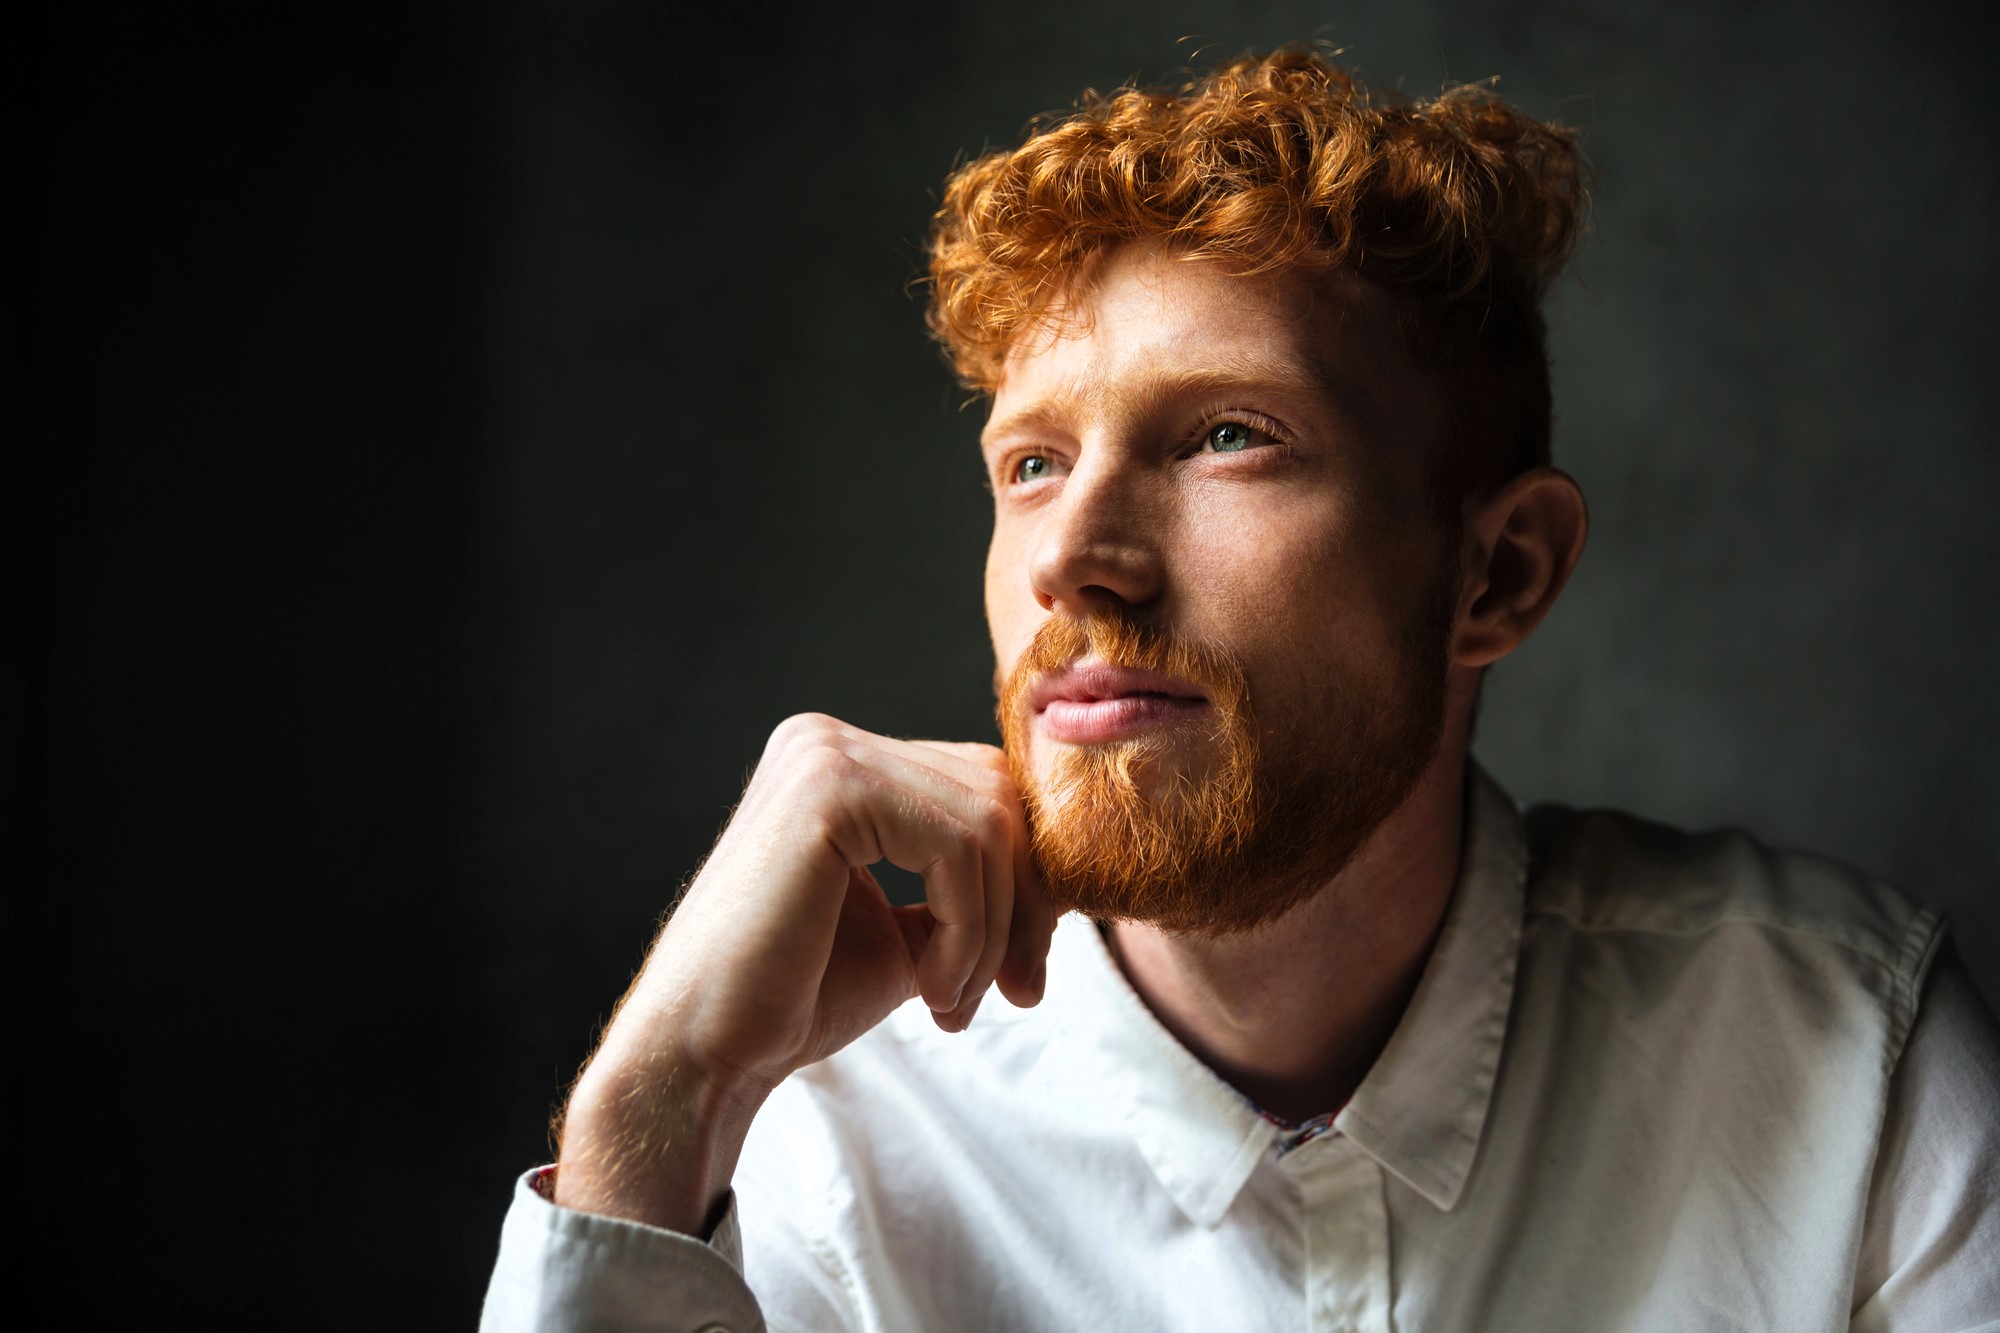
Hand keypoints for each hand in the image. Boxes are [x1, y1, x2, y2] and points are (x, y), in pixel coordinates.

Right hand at [554, 714, 1054, 1232]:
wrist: (707, 1054)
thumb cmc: (796, 1000)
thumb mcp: (909, 931)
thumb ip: (968, 888)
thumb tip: (1059, 881)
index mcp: (842, 763)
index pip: (985, 792)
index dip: (1025, 885)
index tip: (1023, 977)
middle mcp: (829, 740)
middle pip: (999, 795)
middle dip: (1025, 904)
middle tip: (1012, 993)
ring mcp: (826, 756)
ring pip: (989, 824)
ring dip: (993, 931)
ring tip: (952, 1001)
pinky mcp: (829, 791)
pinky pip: (958, 849)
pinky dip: (969, 931)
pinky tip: (932, 989)